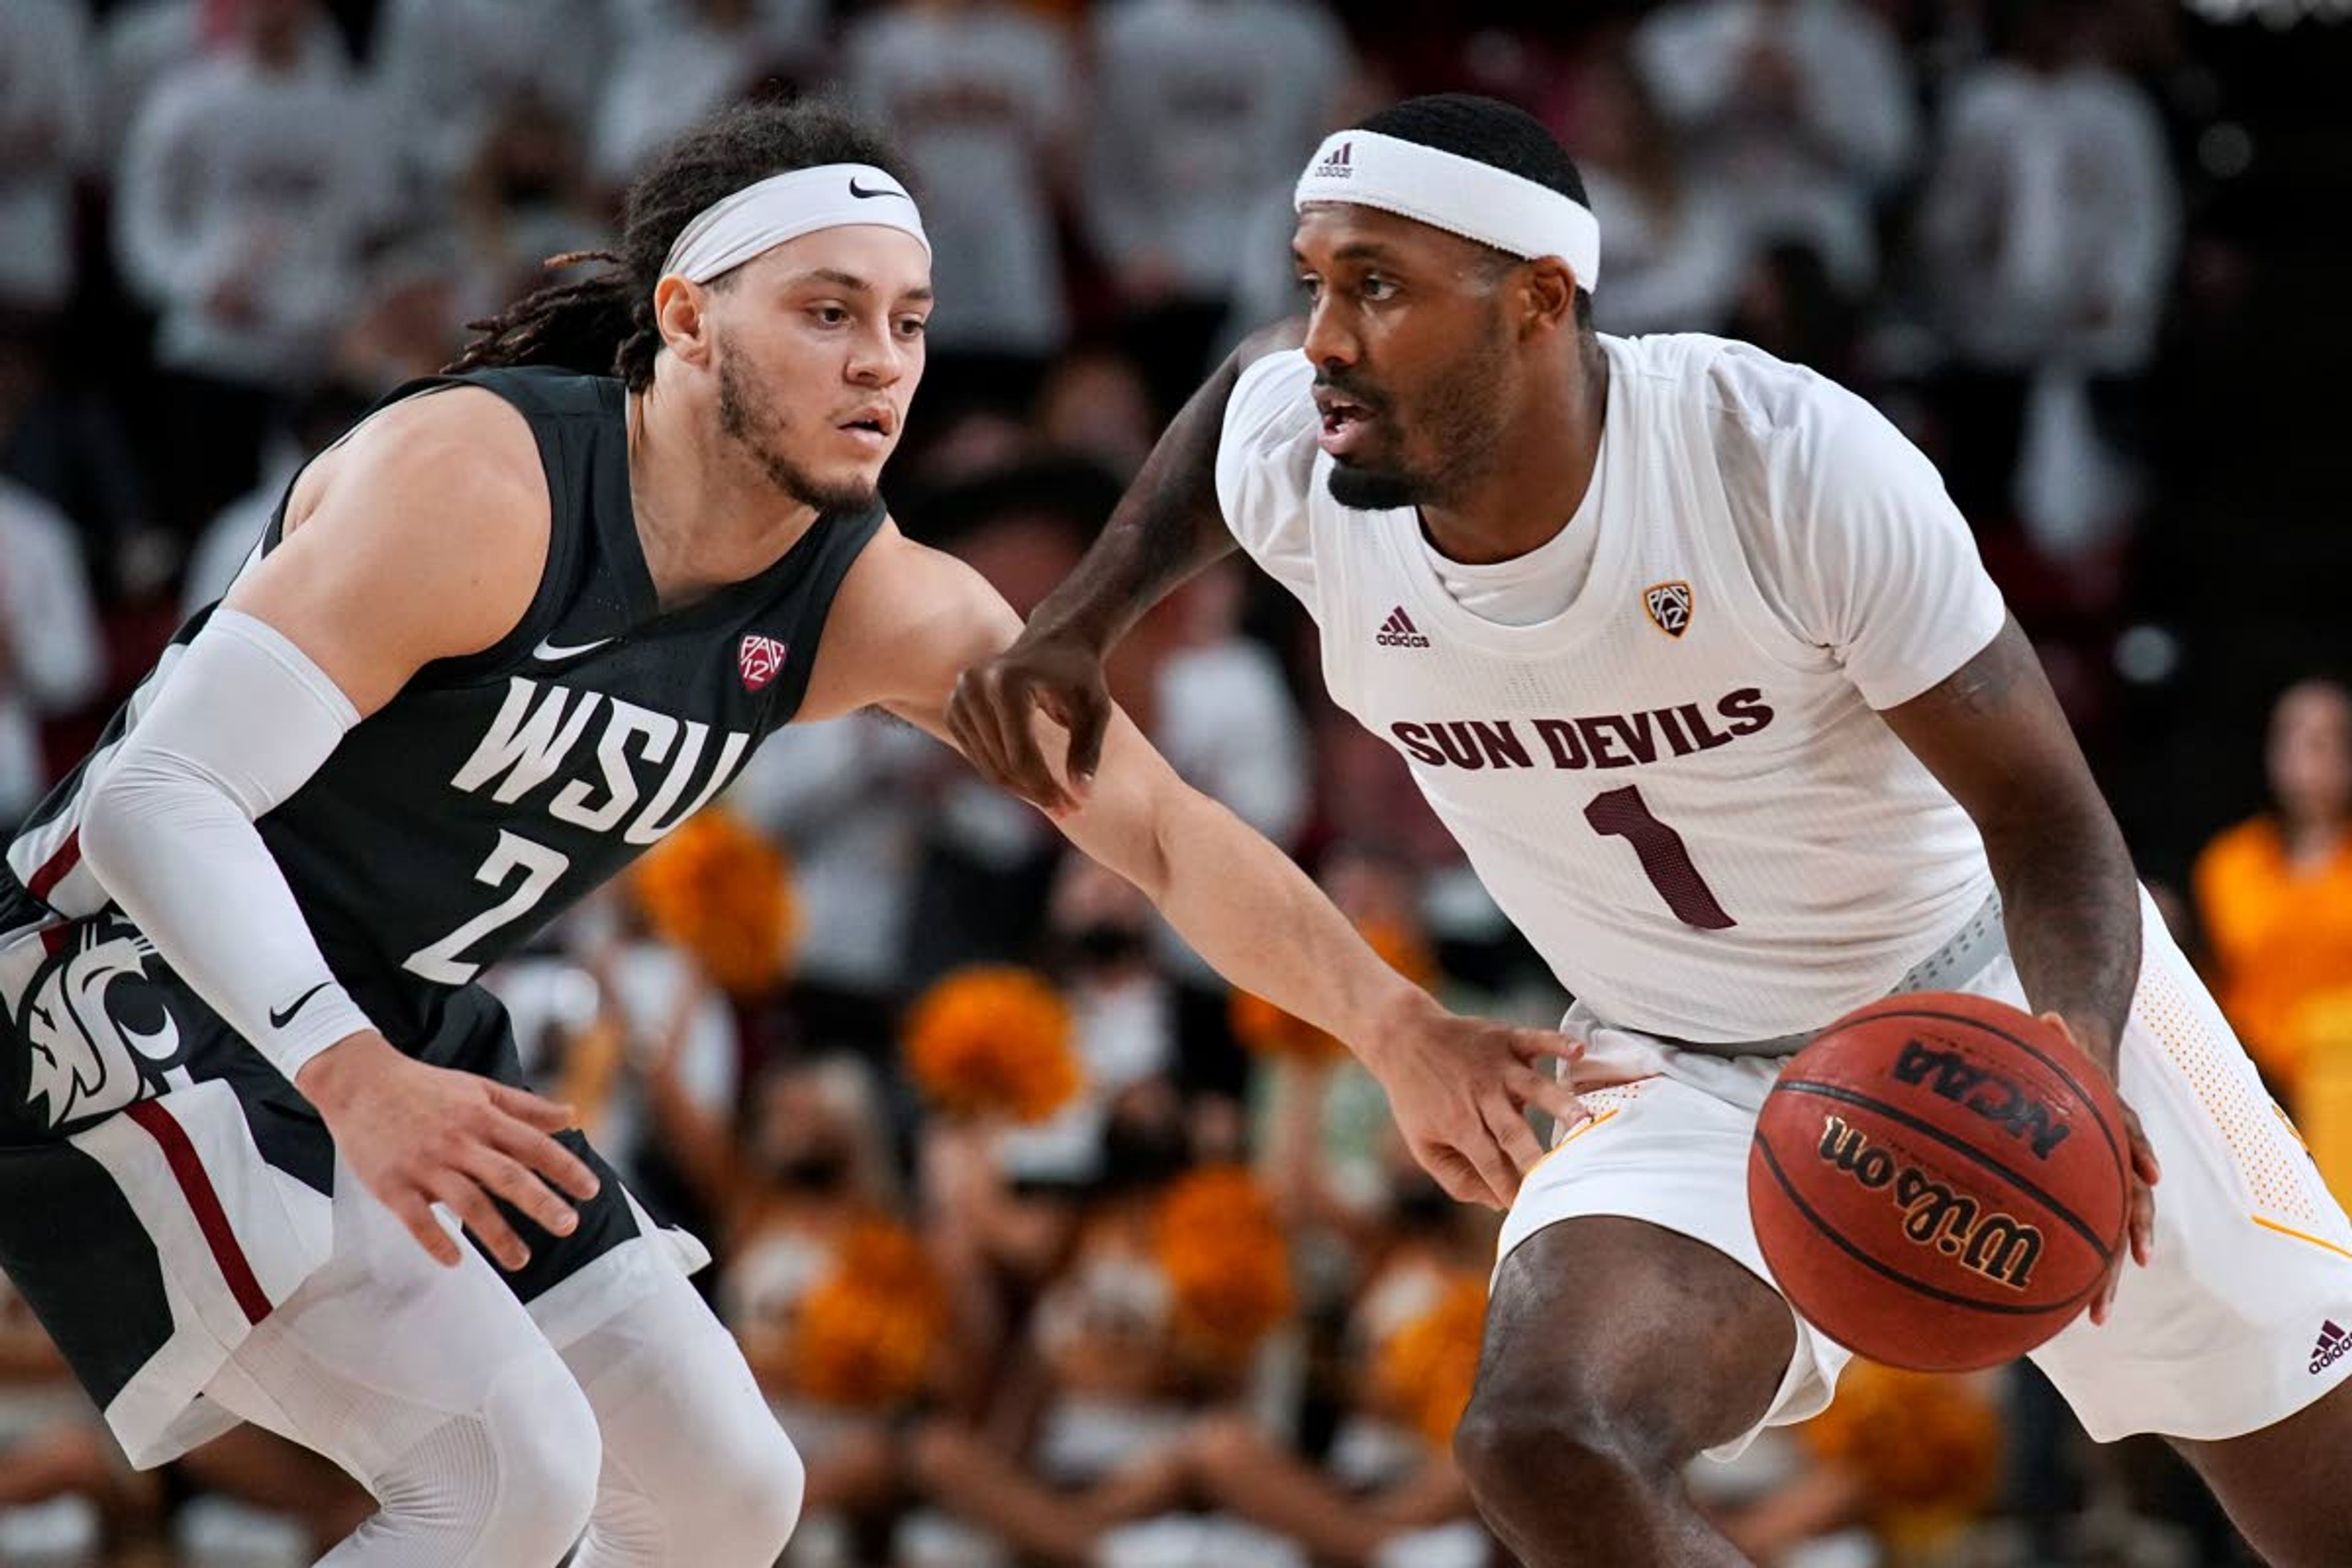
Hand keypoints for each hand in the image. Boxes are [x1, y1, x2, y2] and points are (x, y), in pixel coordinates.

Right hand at [296, 1032, 601, 1269]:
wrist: (360, 1082)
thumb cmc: (425, 1087)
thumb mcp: (479, 1088)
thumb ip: (526, 1107)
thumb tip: (572, 1117)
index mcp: (482, 1118)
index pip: (532, 1145)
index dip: (564, 1167)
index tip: (591, 1190)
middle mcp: (458, 1142)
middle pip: (506, 1176)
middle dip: (540, 1203)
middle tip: (568, 1226)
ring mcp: (424, 1165)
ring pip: (467, 1203)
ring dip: (496, 1234)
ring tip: (521, 1260)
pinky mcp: (391, 1184)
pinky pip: (416, 1219)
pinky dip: (436, 1240)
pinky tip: (455, 1260)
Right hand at [945, 626, 1112, 814]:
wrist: (1055, 644)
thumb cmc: (1080, 677)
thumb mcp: (1095, 710)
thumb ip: (1088, 751)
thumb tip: (1081, 797)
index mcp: (1007, 682)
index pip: (1021, 756)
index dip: (1046, 788)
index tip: (1073, 807)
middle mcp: (975, 686)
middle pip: (1001, 764)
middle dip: (1036, 792)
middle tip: (1069, 809)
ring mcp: (959, 695)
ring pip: (987, 765)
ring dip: (1021, 788)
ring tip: (1055, 798)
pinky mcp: (954, 707)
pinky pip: (977, 756)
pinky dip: (1003, 772)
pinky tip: (1032, 778)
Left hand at [1362, 994, 1588, 1209]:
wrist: (1403, 1037)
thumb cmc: (1416, 1097)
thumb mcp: (1423, 1145)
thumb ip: (1458, 1178)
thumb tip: (1498, 1203)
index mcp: (1460, 1126)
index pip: (1491, 1164)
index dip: (1511, 1187)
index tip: (1534, 1208)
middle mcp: (1482, 1097)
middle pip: (1513, 1132)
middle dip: (1536, 1156)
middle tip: (1566, 1175)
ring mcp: (1497, 1067)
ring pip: (1533, 1087)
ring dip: (1559, 1103)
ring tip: (1584, 1120)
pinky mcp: (1506, 1039)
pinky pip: (1535, 1040)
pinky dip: (1557, 1042)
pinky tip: (1579, 1051)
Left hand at [2042, 1013, 2159, 1324]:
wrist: (2083, 1052)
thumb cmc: (2067, 1051)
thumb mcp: (2065, 1043)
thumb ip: (2060, 1035)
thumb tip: (2052, 1016)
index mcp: (2117, 1136)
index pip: (2133, 1171)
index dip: (2136, 1200)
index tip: (2137, 1231)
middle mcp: (2119, 1165)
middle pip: (2124, 1220)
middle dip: (2115, 1262)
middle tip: (2104, 1303)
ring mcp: (2106, 1180)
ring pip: (2109, 1235)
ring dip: (2103, 1277)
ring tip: (2092, 1319)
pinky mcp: (2087, 1188)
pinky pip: (2086, 1228)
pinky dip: (2080, 1261)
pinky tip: (2066, 1298)